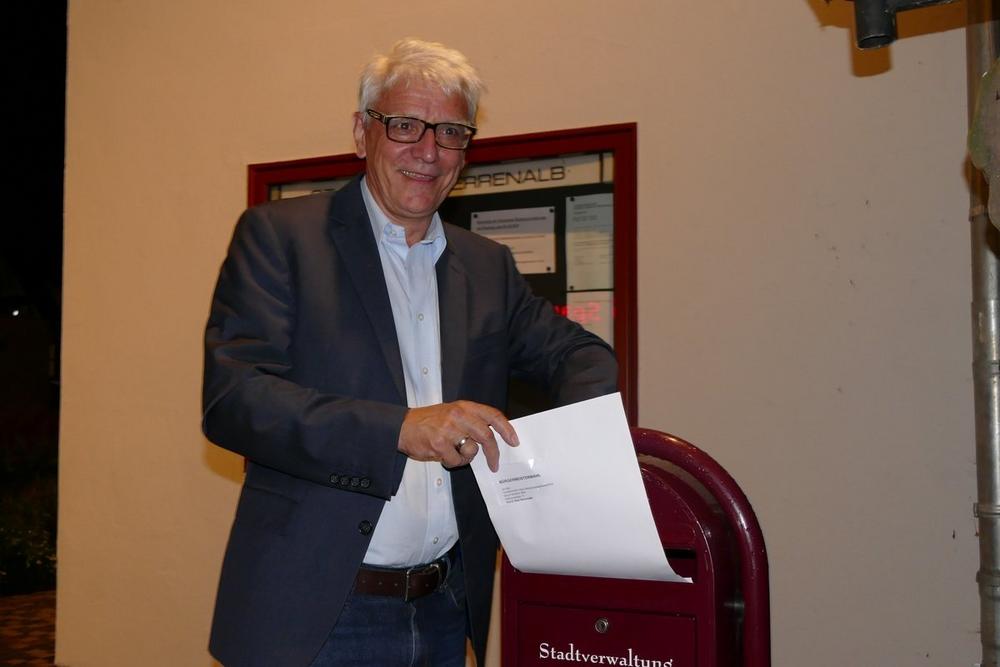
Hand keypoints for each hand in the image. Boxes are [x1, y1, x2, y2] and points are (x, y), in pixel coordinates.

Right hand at [398, 400, 518, 471]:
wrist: (402, 426)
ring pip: (471, 451)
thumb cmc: (429, 421)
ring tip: (454, 453)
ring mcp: (448, 430)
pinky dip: (452, 462)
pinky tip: (442, 455)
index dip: (506, 428)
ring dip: (466, 458)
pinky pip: (456, 461)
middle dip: (494, 453)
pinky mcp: (439, 444)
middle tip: (495, 464)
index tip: (514, 441)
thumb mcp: (452, 412)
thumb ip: (471, 420)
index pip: (492, 415)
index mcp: (464, 407)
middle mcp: (458, 415)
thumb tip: (494, 435)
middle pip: (486, 436)